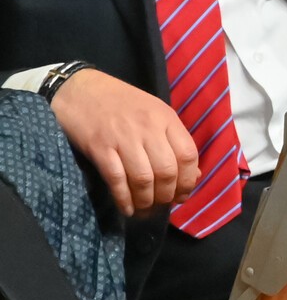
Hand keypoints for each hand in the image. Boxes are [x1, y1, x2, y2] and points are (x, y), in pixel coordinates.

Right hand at [50, 68, 199, 214]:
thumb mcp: (155, 113)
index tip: (183, 195)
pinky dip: (124, 199)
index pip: (188, 154)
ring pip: (143, 179)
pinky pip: (117, 180)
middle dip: (167, 194)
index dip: (189, 180)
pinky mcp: (99, 148)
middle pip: (167, 171)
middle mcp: (148, 128)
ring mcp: (123, 138)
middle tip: (162, 203)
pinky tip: (127, 208)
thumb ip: (174, 141)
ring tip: (145, 207)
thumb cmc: (121, 102)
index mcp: (166, 118)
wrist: (79, 90)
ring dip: (146, 200)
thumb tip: (195, 174)